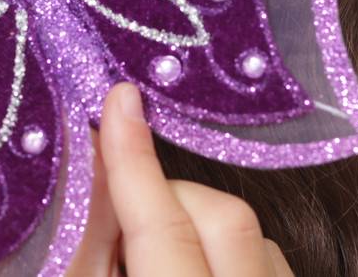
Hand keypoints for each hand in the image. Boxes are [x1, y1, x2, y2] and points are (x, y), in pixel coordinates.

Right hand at [67, 82, 293, 275]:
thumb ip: (90, 247)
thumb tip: (87, 165)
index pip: (165, 228)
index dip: (135, 164)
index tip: (119, 99)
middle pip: (224, 218)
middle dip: (168, 199)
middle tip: (122, 224)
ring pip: (254, 237)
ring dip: (201, 227)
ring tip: (152, 258)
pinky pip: (270, 261)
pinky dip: (230, 253)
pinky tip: (194, 274)